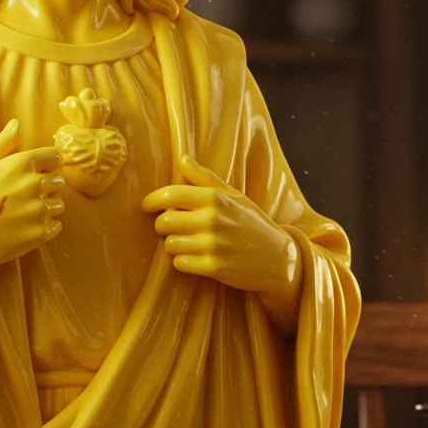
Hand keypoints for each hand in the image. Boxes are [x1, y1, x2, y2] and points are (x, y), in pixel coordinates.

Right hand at [0, 120, 64, 301]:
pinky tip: (24, 228)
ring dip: (46, 209)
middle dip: (46, 188)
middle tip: (22, 198)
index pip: (55, 157)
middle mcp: (33, 185)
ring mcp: (37, 211)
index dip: (48, 165)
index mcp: (20, 164)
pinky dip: (45, 228)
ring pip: (58, 205)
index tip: (38, 173)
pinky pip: (55, 226)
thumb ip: (1, 143)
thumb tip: (17, 123)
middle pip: (58, 181)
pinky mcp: (39, 234)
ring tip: (21, 214)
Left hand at [142, 154, 301, 333]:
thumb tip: (182, 159)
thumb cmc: (252, 223)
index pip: (170, 194)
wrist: (279, 259)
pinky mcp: (214, 268)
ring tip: (186, 243)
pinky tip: (194, 258)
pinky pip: (179, 263)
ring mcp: (213, 245)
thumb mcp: (234, 196)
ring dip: (173, 245)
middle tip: (172, 227)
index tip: (148, 206)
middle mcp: (213, 220)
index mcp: (215, 198)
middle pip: (164, 222)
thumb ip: (205, 178)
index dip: (152, 201)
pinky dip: (182, 262)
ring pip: (170, 244)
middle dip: (163, 225)